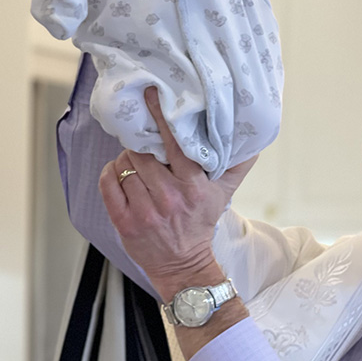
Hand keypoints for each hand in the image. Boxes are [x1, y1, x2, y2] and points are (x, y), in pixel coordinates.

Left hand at [99, 88, 255, 297]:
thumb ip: (237, 166)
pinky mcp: (124, 222)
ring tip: (136, 163)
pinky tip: (121, 173)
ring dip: (126, 159)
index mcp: (193, 187)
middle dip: (141, 144)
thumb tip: (254, 141)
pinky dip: (111, 172)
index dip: (161, 116)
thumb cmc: (201, 224)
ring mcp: (144, 211)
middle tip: (143, 143)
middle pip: (142, 152)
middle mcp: (168, 198)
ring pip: (124, 165)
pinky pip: (108, 183)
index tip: (151, 95)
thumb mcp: (224, 194)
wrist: (182, 265)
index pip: (175, 144)